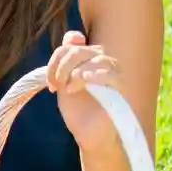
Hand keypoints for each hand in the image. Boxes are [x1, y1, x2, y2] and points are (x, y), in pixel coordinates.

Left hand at [47, 30, 121, 145]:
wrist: (88, 134)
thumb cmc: (77, 110)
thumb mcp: (63, 83)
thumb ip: (64, 62)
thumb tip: (74, 35)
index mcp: (86, 58)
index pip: (73, 40)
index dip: (59, 54)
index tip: (51, 78)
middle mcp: (100, 61)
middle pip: (79, 49)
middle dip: (61, 66)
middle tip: (56, 86)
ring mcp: (111, 73)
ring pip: (96, 58)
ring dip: (75, 72)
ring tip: (69, 89)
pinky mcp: (119, 88)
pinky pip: (111, 73)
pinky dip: (95, 75)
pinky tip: (84, 82)